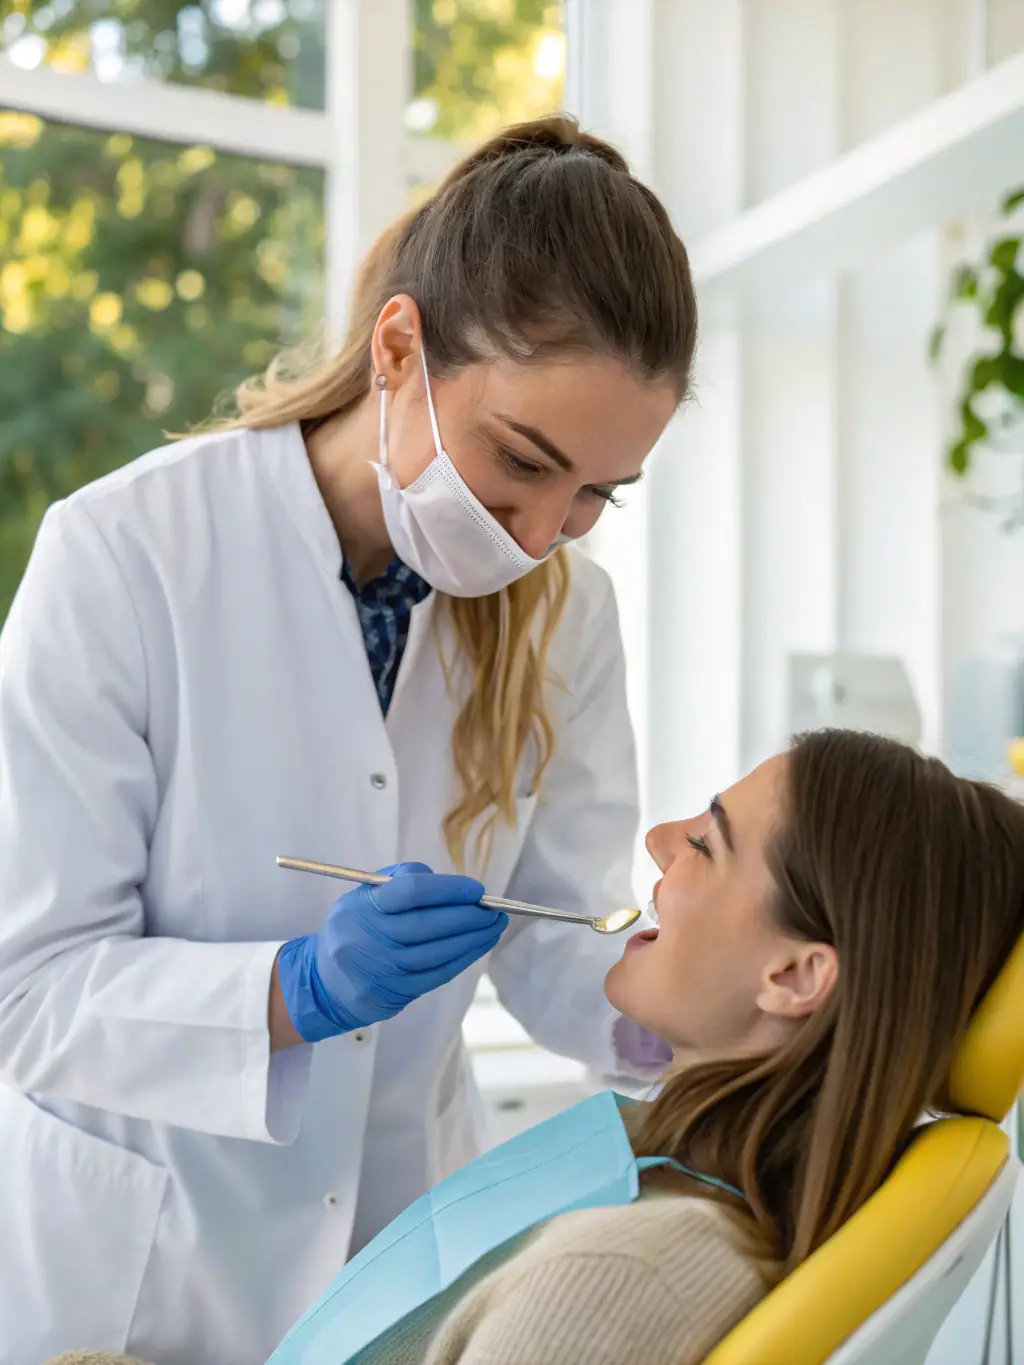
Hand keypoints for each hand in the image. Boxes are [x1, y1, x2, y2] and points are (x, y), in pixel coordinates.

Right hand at [275, 863, 506, 1041]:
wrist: (325, 981)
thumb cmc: (356, 927)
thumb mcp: (364, 895)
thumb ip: (402, 880)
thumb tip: (449, 885)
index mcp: (362, 907)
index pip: (409, 892)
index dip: (448, 889)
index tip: (476, 890)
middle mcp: (370, 938)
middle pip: (429, 924)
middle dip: (469, 916)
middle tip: (495, 910)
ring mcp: (383, 969)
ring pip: (438, 952)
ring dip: (473, 939)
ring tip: (494, 927)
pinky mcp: (395, 993)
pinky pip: (437, 974)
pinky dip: (463, 959)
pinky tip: (478, 946)